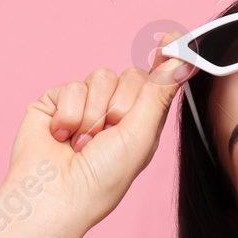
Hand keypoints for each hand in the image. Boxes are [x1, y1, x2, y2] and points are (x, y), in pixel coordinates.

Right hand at [4, 31, 195, 232]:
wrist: (53, 196)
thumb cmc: (102, 178)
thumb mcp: (140, 134)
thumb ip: (160, 92)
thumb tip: (184, 57)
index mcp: (141, 122)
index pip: (157, 82)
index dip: (165, 60)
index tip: (169, 41)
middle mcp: (115, 111)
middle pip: (131, 75)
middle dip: (121, 105)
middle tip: (108, 136)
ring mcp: (84, 105)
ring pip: (100, 77)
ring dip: (94, 114)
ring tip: (83, 143)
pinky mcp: (55, 102)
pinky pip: (71, 86)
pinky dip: (69, 114)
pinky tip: (62, 137)